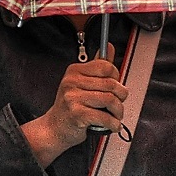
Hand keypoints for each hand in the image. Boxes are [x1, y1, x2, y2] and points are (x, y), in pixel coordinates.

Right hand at [20, 46, 125, 166]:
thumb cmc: (69, 106)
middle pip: (111, 84)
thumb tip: (110, 47)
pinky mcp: (77, 114)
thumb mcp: (81, 82)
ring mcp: (73, 98)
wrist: (55, 128)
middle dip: (121, 96)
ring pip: (110, 100)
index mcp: (74, 71)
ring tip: (116, 115)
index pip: (105, 66)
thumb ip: (97, 66)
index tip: (115, 86)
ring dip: (118, 111)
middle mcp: (72, 82)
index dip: (116, 77)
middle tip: (118, 103)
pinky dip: (113, 123)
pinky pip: (105, 117)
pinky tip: (112, 125)